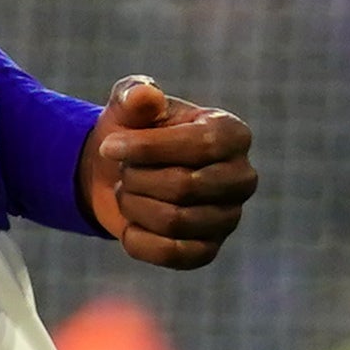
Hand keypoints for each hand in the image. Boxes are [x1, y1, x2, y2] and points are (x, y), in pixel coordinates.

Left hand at [82, 75, 256, 268]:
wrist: (119, 174)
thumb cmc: (132, 131)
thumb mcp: (127, 105)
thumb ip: (134, 94)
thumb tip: (145, 95)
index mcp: (232, 133)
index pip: (201, 146)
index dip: (148, 149)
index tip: (108, 146)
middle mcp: (241, 177)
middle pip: (185, 187)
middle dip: (138, 179)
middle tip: (124, 172)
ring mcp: (229, 218)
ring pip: (174, 222)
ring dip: (134, 206)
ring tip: (128, 192)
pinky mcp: (208, 251)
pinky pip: (173, 254)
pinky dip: (138, 240)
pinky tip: (129, 224)